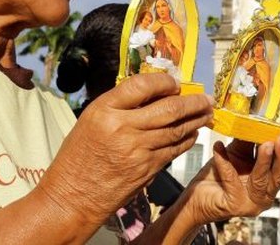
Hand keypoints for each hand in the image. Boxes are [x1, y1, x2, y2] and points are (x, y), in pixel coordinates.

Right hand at [35, 73, 213, 227]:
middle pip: (169, 108)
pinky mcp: (147, 169)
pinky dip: (187, 140)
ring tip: (207, 113)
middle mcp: (123, 128)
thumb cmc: (79, 157)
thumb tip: (154, 93)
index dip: (164, 82)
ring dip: (196, 120)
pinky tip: (193, 134)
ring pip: (177, 129)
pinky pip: (174, 150)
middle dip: (193, 102)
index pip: (143, 85)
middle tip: (206, 98)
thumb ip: (120, 105)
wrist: (72, 197)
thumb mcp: (91, 120)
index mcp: (105, 110)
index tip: (176, 83)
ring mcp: (138, 150)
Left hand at [183, 136, 279, 224]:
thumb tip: (260, 117)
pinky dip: (225, 161)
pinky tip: (218, 147)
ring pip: (263, 180)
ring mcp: (252, 201)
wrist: (197, 195)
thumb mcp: (239, 152)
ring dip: (264, 161)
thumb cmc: (219, 175)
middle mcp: (266, 193)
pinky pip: (232, 178)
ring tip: (263, 144)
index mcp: (272, 179)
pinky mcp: (235, 204)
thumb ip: (251, 139)